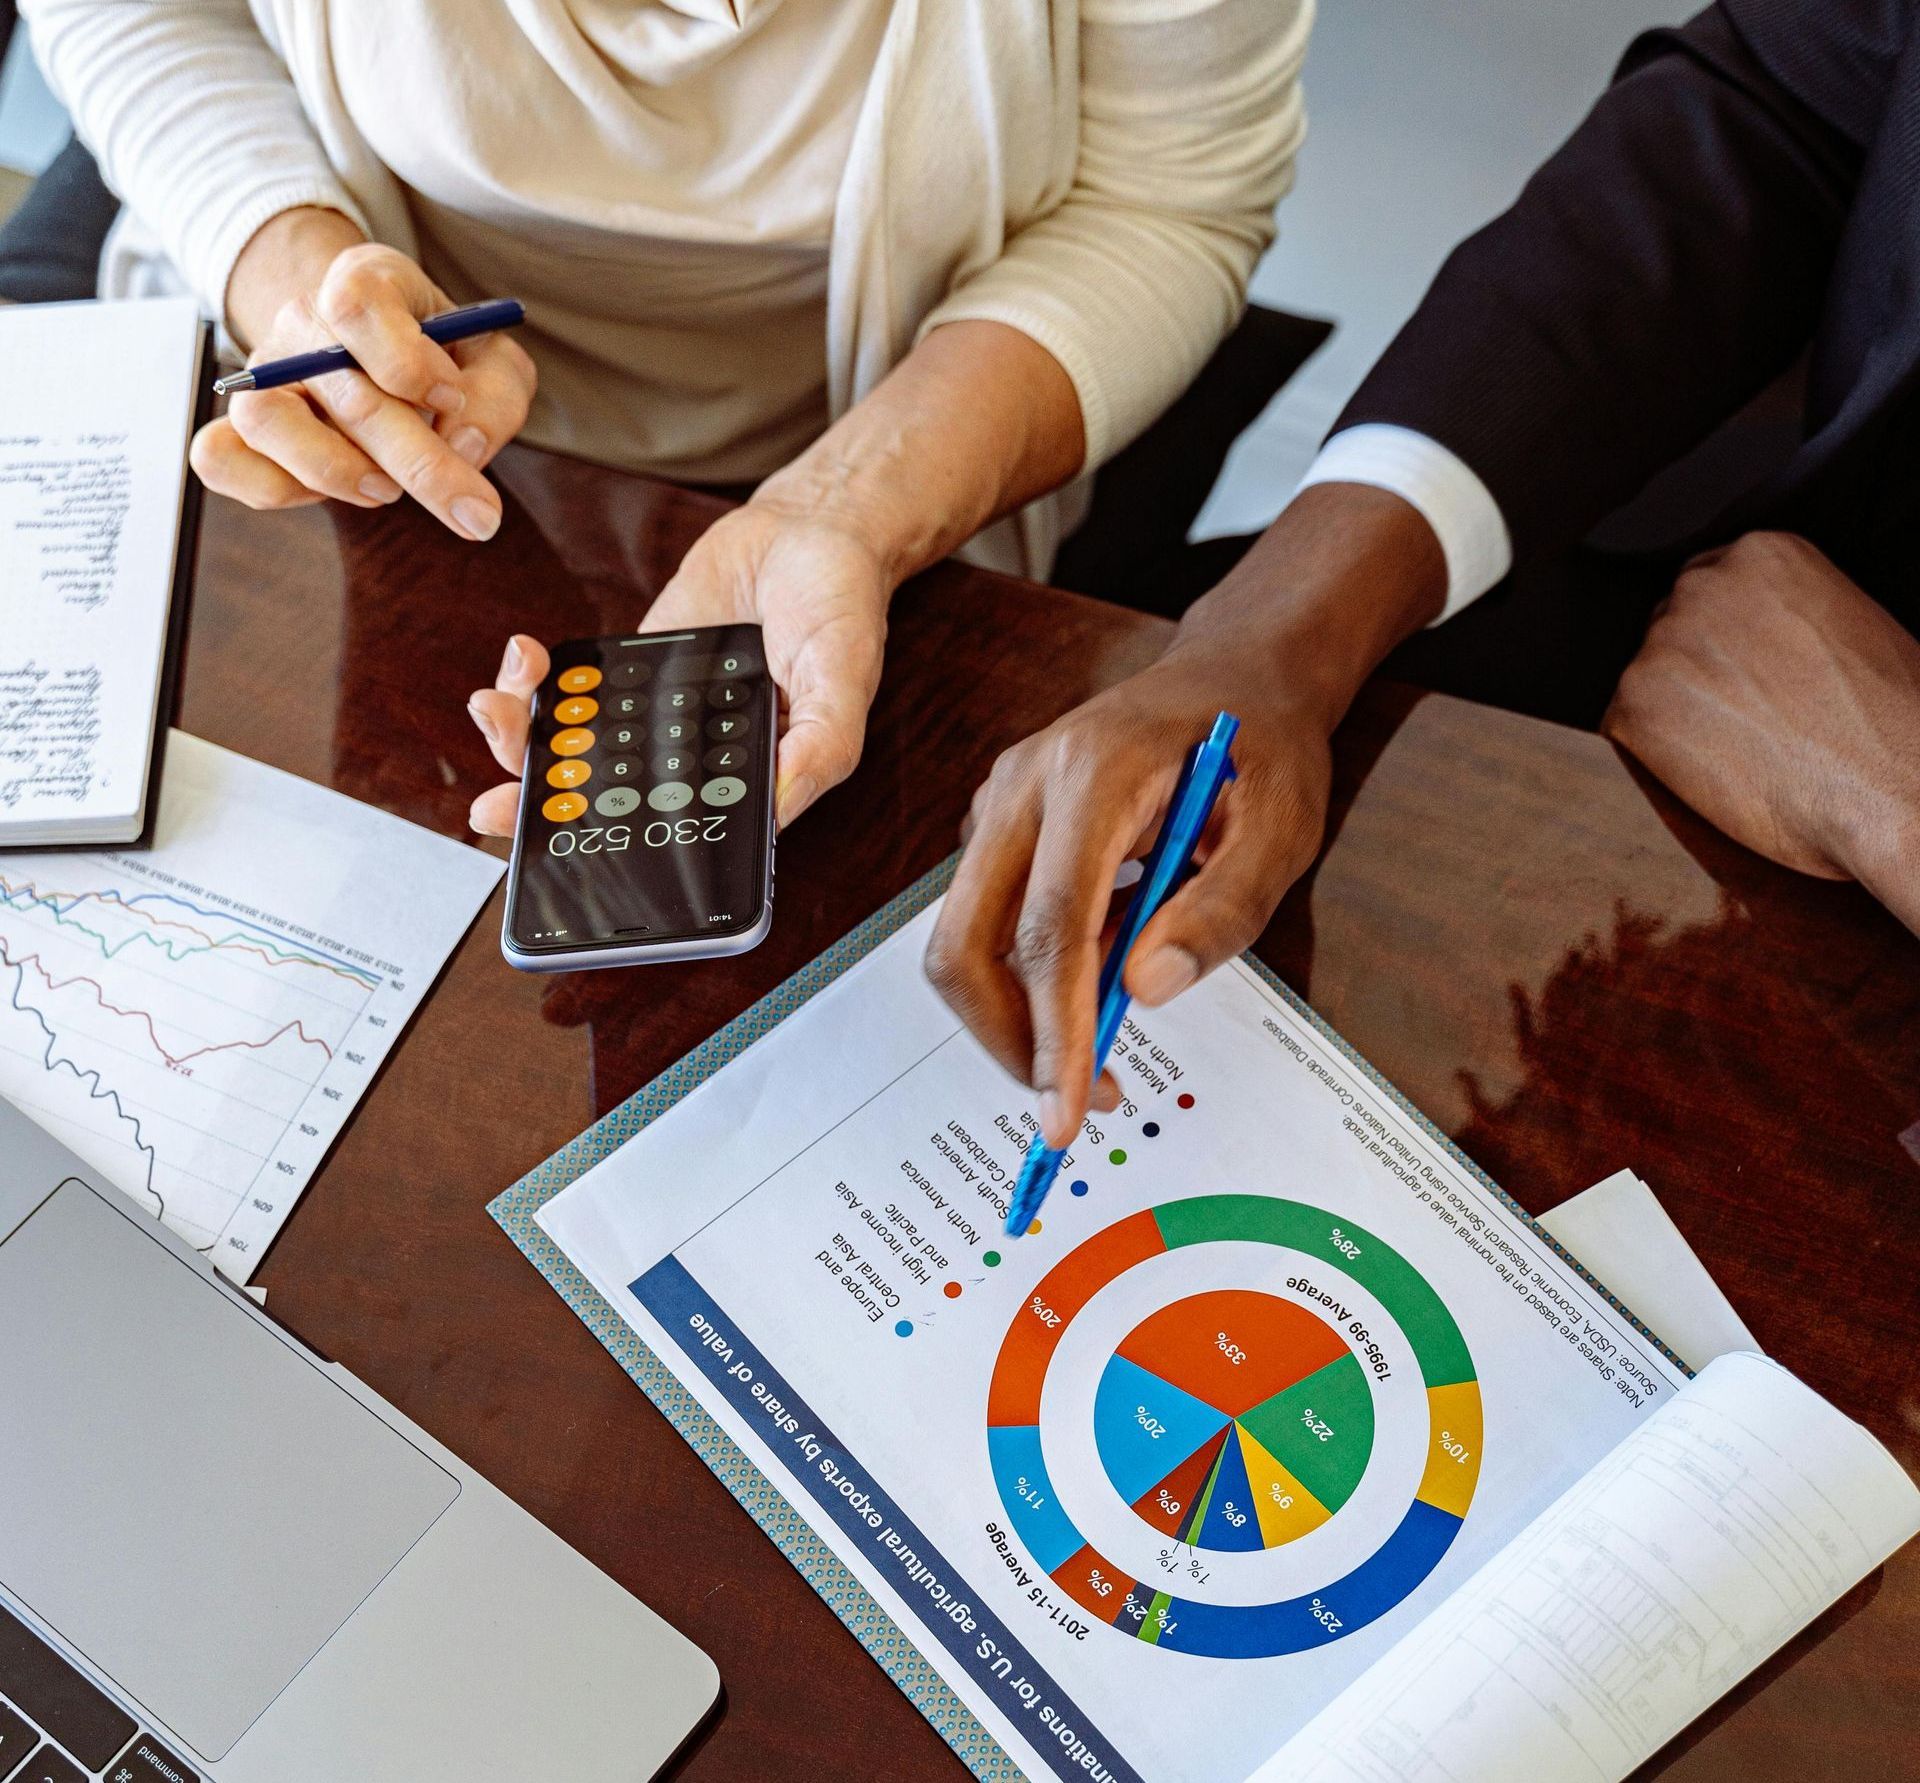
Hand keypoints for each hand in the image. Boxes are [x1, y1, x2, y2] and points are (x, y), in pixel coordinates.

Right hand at [191, 212, 535, 540]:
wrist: (387, 359)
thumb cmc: (447, 362)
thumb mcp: (494, 364)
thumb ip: (495, 396)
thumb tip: (461, 443)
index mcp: (365, 281)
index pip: (356, 305)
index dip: (408, 364)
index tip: (451, 397)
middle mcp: (303, 323)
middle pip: (341, 390)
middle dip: (420, 463)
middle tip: (476, 511)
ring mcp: (263, 375)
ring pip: (265, 421)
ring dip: (339, 471)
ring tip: (389, 489)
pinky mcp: (241, 429)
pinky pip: (219, 459)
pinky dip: (274, 489)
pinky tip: (333, 494)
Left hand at [465, 495, 888, 835]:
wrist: (810, 531)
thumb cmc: (841, 608)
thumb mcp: (845, 680)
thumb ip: (819, 747)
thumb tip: (776, 807)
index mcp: (746, 782)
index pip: (670, 837)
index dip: (609, 850)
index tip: (553, 851)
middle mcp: (695, 760)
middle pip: (607, 801)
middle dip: (540, 806)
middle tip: (494, 803)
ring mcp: (658, 716)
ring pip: (580, 750)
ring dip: (523, 738)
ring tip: (498, 709)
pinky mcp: (634, 669)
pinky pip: (578, 691)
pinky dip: (539, 684)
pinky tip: (525, 664)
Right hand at [924, 646, 1333, 1146]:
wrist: (1235, 674)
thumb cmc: (1262, 744)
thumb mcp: (1282, 827)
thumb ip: (1223, 908)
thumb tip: (1148, 988)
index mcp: (1090, 774)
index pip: (1049, 927)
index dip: (1052, 1031)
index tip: (1066, 1108)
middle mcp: (1021, 785)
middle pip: (966, 942)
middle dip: (1007, 1039)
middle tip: (1075, 1099)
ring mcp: (999, 802)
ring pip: (965, 939)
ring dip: (1019, 1013)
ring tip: (1104, 1039)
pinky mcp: (999, 825)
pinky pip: (988, 920)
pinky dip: (1028, 975)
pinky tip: (1099, 973)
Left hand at [1603, 531, 1919, 926]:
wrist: (1890, 785)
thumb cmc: (1888, 719)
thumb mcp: (1847, 623)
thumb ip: (1782, 612)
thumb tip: (1747, 637)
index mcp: (1763, 553)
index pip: (1709, 585)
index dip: (1720, 637)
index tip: (1737, 668)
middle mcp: (1703, 584)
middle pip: (1669, 625)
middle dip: (1691, 669)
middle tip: (1735, 714)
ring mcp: (1662, 642)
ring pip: (1646, 678)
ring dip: (1673, 712)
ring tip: (1734, 746)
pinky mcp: (1634, 703)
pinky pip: (1623, 728)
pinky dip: (1654, 753)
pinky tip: (1706, 768)